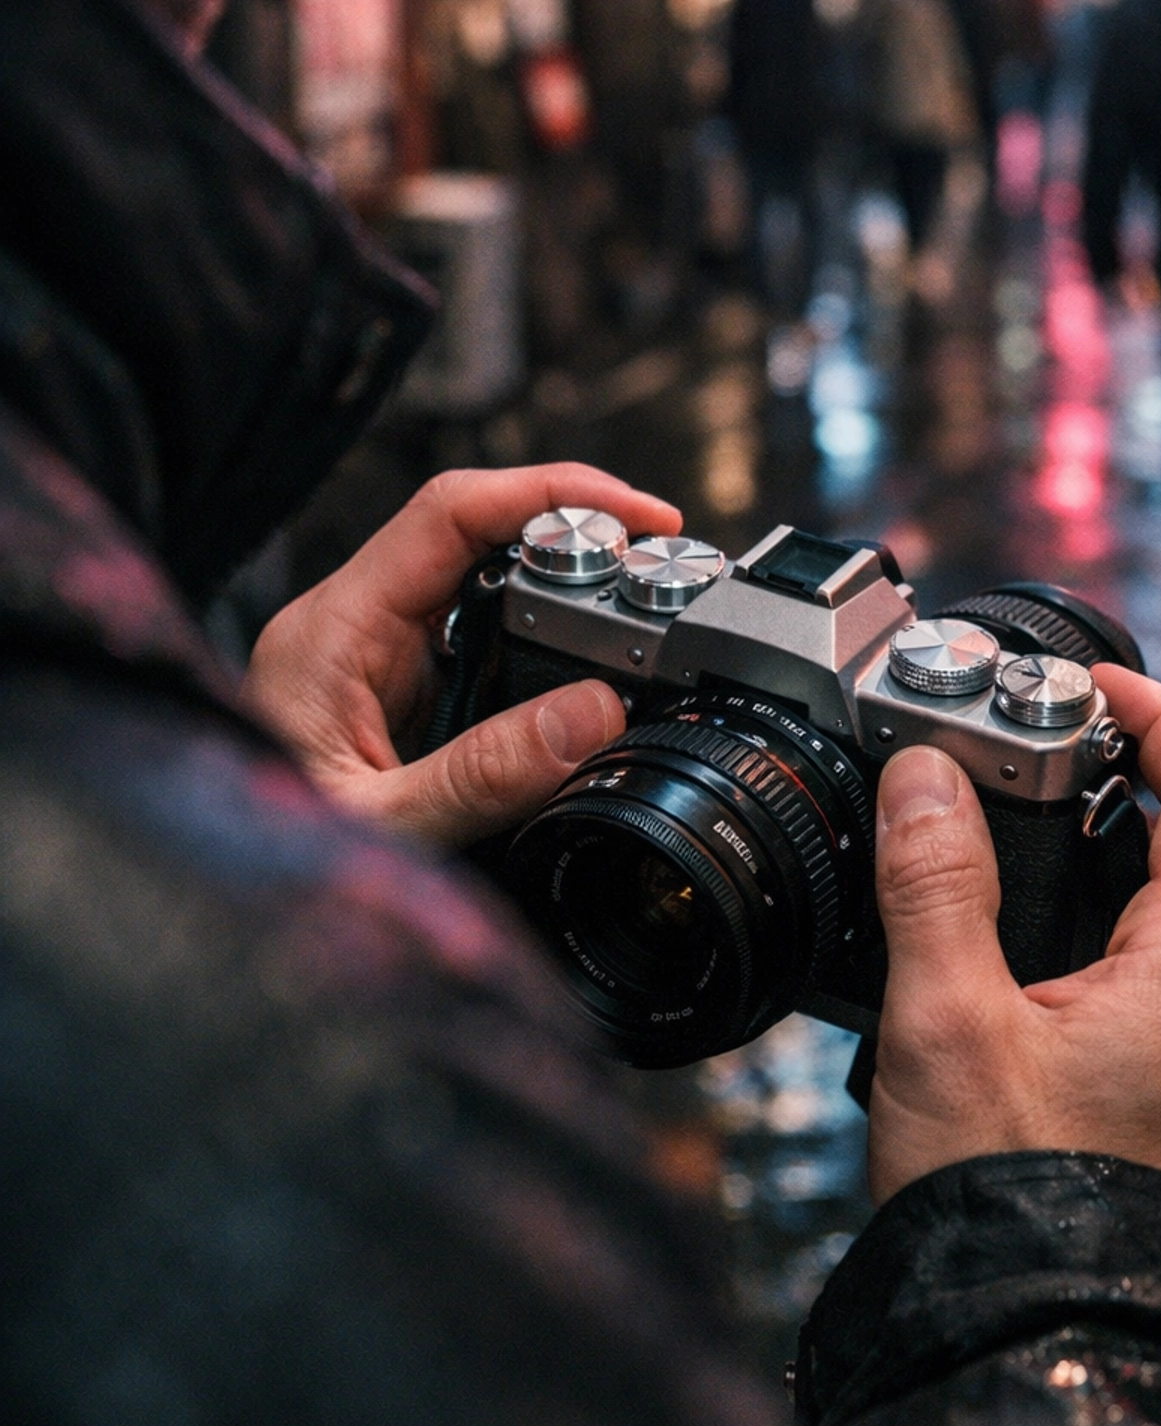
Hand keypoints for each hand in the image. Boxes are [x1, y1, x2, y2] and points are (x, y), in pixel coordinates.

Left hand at [242, 465, 681, 848]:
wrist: (232, 930)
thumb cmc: (261, 871)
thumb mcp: (378, 830)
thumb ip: (480, 776)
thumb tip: (595, 714)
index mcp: (332, 631)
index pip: (449, 512)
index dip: (551, 495)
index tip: (639, 520)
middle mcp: (355, 631)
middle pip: (481, 541)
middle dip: (578, 546)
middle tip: (664, 581)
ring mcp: (379, 665)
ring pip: (490, 595)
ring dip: (567, 604)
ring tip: (646, 625)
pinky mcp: (403, 704)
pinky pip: (487, 652)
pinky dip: (548, 656)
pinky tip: (593, 679)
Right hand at [867, 667, 1160, 1234]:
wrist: (1061, 1374)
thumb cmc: (1012, 1210)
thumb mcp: (945, 1025)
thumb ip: (935, 879)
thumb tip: (925, 772)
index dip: (1153, 711)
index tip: (1085, 689)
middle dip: (1116, 810)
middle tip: (1019, 791)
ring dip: (1121, 905)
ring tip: (1012, 917)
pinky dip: (1137, 983)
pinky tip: (1049, 1018)